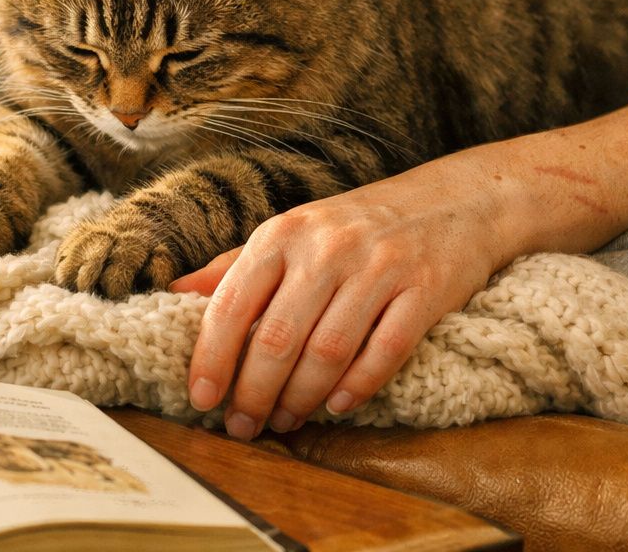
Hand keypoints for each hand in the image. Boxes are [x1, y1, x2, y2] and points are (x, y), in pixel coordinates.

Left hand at [169, 169, 505, 438]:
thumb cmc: (354, 227)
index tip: (201, 398)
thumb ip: (233, 266)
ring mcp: (378, 267)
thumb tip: (175, 292)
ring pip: (328, 350)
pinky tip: (338, 407)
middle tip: (243, 425)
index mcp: (283, 234)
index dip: (212, 356)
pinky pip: (384, 351)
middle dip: (254, 392)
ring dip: (301, 397)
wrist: (452, 201)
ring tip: (285, 421)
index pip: (232, 302)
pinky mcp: (424, 290)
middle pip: (278, 336)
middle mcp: (326, 248)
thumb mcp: (291, 233)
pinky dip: (358, 387)